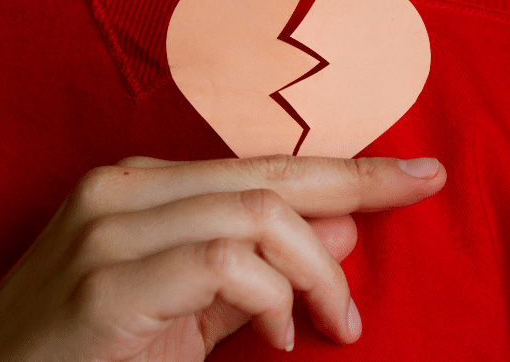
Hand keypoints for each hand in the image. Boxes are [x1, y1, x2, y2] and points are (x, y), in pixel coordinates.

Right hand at [0, 154, 445, 360]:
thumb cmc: (91, 344)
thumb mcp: (188, 306)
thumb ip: (261, 268)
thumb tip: (343, 234)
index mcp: (143, 184)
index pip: (263, 165)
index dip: (345, 168)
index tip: (411, 172)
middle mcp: (126, 188)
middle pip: (269, 176)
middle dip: (355, 185)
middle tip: (417, 188)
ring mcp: (113, 227)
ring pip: (257, 215)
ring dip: (314, 272)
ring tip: (329, 323)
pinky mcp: (110, 279)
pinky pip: (225, 263)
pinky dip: (270, 298)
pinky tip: (279, 334)